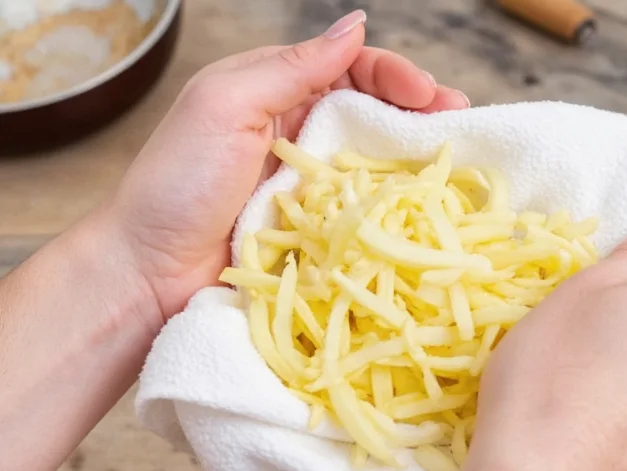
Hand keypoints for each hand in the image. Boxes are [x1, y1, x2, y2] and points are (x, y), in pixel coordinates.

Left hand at [102, 10, 468, 322]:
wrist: (149, 273)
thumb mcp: (226, 104)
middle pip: (372, 113)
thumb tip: (356, 25)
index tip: (429, 95)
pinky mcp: (317, 231)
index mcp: (275, 91)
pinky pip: (363, 209)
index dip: (394, 75)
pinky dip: (395, 204)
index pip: (349, 70)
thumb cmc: (177, 184)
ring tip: (457, 162)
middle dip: (419, 114)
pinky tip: (424, 205)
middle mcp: (298, 133)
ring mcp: (310, 185)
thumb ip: (292, 65)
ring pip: (374, 161)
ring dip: (416, 158)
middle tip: (461, 122)